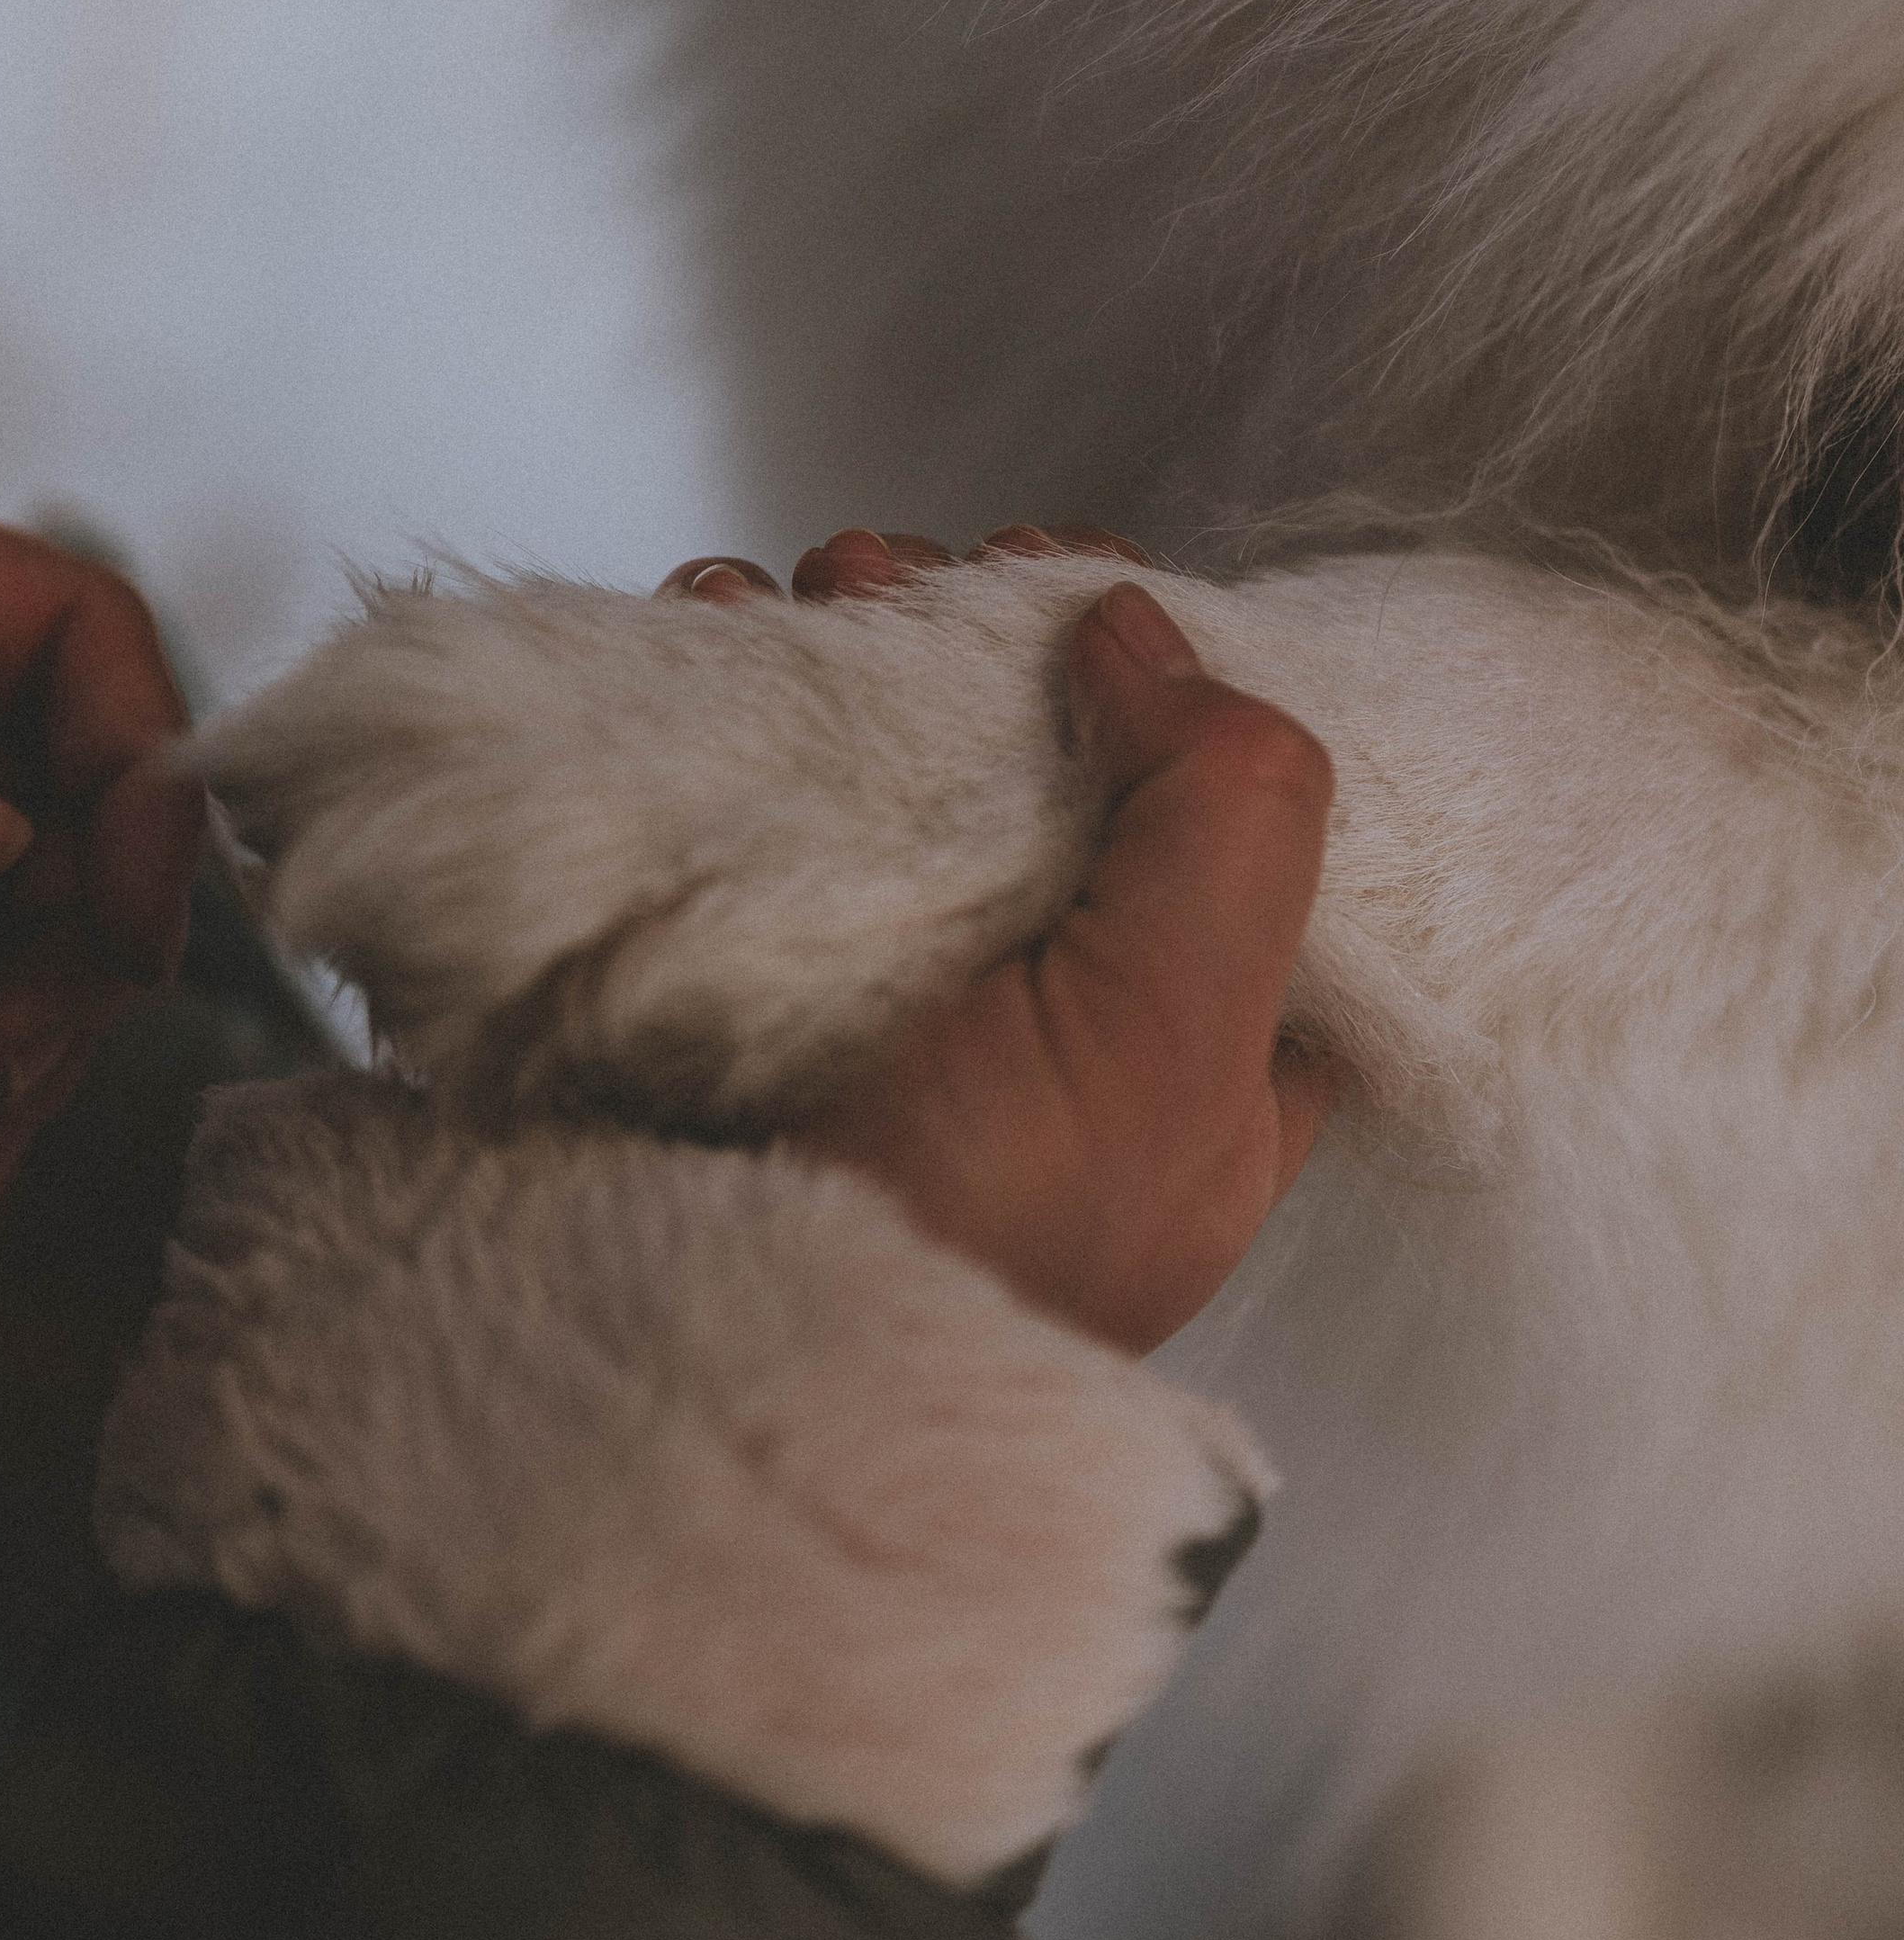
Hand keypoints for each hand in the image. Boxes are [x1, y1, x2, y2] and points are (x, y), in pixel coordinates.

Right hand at [662, 523, 1336, 1353]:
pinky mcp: (735, 974)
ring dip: (847, 639)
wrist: (714, 1362)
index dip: (1185, 681)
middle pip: (1048, 762)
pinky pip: (751, 792)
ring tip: (794, 593)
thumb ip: (1229, 821)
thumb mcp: (1175, 1043)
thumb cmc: (976, 1243)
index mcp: (1204, 1058)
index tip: (1092, 587)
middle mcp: (1049, 1017)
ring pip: (893, 762)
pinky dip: (727, 691)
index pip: (1237, 827)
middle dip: (981, 635)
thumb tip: (1144, 629)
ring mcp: (882, 995)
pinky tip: (701, 629)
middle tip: (915, 577)